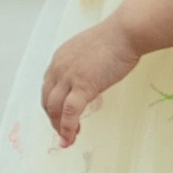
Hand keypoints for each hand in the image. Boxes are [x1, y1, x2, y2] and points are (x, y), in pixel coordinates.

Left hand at [43, 14, 139, 146]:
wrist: (125, 32)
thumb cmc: (116, 39)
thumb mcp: (90, 51)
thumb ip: (82, 66)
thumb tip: (88, 81)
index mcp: (59, 58)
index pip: (48, 87)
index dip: (52, 105)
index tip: (60, 116)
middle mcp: (58, 67)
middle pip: (47, 100)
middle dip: (53, 119)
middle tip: (62, 132)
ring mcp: (69, 77)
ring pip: (54, 109)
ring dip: (59, 127)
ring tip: (66, 140)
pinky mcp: (82, 85)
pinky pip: (70, 112)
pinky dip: (67, 128)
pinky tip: (70, 138)